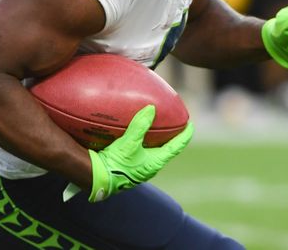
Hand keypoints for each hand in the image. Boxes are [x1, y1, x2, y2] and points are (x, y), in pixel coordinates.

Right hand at [63, 105, 192, 201]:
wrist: (97, 179)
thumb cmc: (116, 164)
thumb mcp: (129, 143)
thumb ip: (140, 126)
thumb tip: (151, 109)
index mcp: (156, 162)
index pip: (176, 147)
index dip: (185, 136)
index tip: (190, 125)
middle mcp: (150, 166)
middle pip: (166, 150)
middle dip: (171, 137)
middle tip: (174, 124)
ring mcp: (139, 168)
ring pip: (153, 151)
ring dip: (156, 140)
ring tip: (155, 127)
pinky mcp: (129, 167)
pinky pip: (140, 152)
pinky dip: (142, 142)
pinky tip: (134, 135)